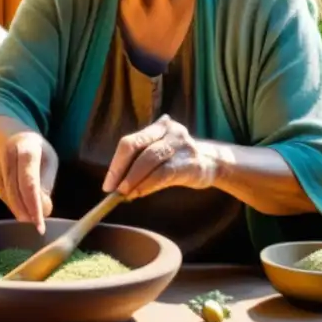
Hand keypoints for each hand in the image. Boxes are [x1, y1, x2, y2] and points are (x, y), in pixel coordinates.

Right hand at [0, 131, 57, 233]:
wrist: (15, 137)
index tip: (40, 224)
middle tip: (37, 225)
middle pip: (14, 190)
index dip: (34, 205)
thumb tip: (44, 210)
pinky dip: (11, 204)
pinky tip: (22, 210)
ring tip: (31, 219)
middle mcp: (8, 155)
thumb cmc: (38, 152)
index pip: (29, 183)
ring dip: (18, 210)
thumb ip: (46, 184)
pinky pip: (1, 194)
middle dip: (25, 211)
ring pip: (6, 194)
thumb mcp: (49, 162)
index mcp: (27, 149)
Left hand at [102, 115, 218, 199]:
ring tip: (124, 194)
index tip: (108, 183)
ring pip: (148, 160)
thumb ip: (140, 164)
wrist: (213, 163)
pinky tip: (139, 194)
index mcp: (158, 127)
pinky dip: (147, 185)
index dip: (116, 163)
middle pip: (136, 147)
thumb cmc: (179, 161)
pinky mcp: (189, 162)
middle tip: (112, 189)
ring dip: (132, 180)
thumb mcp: (160, 154)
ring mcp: (181, 145)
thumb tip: (116, 187)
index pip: (130, 142)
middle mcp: (169, 131)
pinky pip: (162, 174)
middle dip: (120, 170)